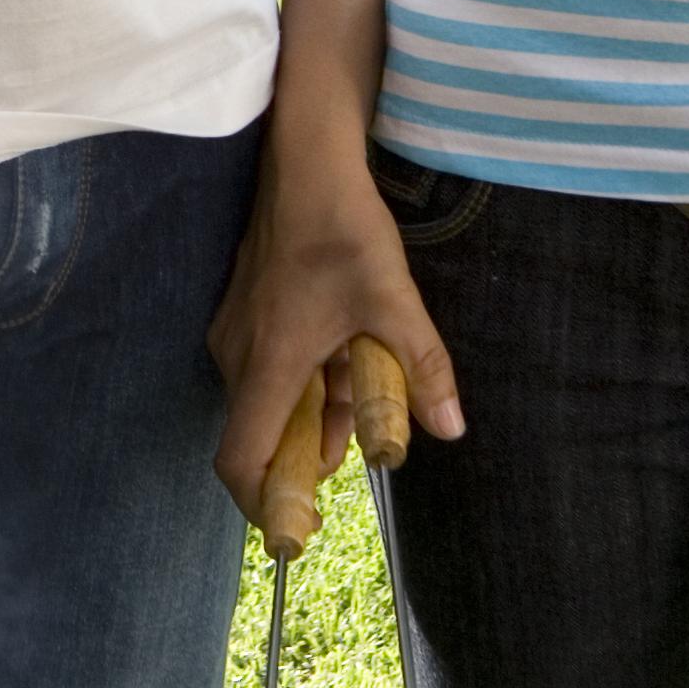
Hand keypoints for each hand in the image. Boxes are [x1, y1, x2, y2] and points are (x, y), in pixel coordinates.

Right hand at [205, 146, 463, 541]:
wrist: (305, 159)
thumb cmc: (343, 228)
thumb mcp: (394, 301)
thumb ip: (420, 369)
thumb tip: (451, 428)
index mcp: (268, 363)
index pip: (241, 461)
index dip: (264, 503)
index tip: (297, 527)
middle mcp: (239, 354)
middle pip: (258, 435)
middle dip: (303, 458)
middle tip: (354, 457)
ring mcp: (237, 330)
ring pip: (267, 399)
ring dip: (311, 414)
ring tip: (363, 394)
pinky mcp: (245, 310)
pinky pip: (268, 368)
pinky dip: (303, 382)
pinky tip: (346, 359)